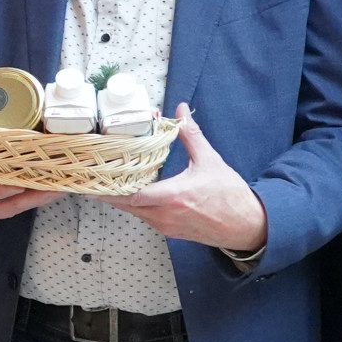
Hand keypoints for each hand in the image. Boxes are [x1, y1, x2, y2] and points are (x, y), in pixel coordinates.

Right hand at [0, 176, 62, 227]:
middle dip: (41, 186)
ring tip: (72, 176)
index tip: (21, 178)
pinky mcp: (16, 203)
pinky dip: (50, 190)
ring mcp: (8, 205)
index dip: (7, 186)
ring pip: (33, 198)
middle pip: (21, 196)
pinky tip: (66, 180)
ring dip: (51, 189)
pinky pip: (35, 197)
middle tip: (60, 173)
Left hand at [102, 106, 266, 250]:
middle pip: (127, 206)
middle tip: (94, 178)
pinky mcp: (170, 231)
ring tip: (108, 183)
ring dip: (122, 200)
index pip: (133, 195)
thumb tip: (181, 111)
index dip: (112, 188)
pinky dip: (136, 207)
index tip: (97, 178)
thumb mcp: (210, 160)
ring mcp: (167, 226)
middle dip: (110, 193)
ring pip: (135, 213)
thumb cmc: (230, 195)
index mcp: (174, 196)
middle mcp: (166, 215)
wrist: (246, 225)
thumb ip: (191, 135)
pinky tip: (132, 194)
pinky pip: (145, 218)